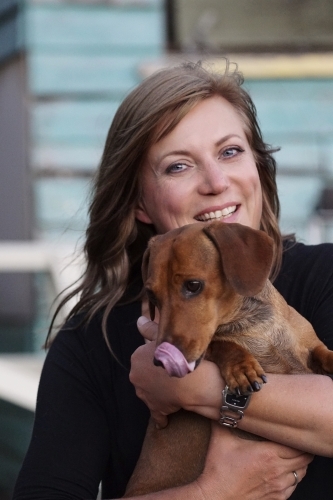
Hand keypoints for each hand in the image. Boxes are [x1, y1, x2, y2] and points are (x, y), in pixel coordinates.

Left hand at [131, 317, 222, 427]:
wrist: (195, 382)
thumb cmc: (181, 356)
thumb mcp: (166, 338)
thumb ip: (150, 329)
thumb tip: (139, 320)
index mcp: (136, 358)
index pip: (144, 354)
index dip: (157, 354)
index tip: (169, 355)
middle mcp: (135, 376)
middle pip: (145, 373)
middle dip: (155, 373)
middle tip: (173, 370)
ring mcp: (144, 395)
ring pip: (150, 391)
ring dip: (160, 390)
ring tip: (175, 387)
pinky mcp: (155, 409)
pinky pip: (157, 413)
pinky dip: (162, 415)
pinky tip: (167, 416)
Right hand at [196, 423, 312, 499]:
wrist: (216, 497)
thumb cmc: (219, 470)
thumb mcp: (220, 440)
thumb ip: (223, 420)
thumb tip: (222, 406)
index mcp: (268, 454)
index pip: (297, 446)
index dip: (298, 439)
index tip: (292, 431)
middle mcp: (278, 471)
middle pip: (304, 460)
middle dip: (302, 450)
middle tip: (294, 441)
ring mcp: (278, 487)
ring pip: (301, 474)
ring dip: (299, 465)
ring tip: (291, 456)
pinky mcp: (276, 498)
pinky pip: (294, 487)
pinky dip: (293, 479)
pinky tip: (284, 472)